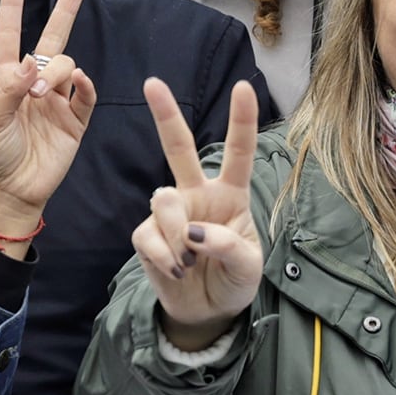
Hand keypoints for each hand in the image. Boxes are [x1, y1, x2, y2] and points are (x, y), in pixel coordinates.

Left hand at [0, 0, 96, 249]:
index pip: (10, 36)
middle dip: (64, 14)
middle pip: (52, 41)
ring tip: (43, 93)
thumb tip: (32, 62)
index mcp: (6, 80)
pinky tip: (78, 85)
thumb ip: (10, 89)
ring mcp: (56, 101)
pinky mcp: (74, 120)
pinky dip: (85, 86)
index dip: (12, 9)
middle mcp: (33, 85)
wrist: (12, 192)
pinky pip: (86, 94)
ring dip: (59, 71)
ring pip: (68, 67)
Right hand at [133, 77, 265, 350]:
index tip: (245, 88)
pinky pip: (149, 235)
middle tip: (152, 83)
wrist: (208, 311)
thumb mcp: (248, 267)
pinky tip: (178, 270)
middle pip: (180, 149)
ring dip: (176, 232)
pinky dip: (165, 256)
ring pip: (163, 199)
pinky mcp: (147, 235)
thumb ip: (229, 245)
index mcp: (232, 194)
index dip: (241, 121)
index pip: (238, 153)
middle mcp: (199, 194)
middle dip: (166, 115)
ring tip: (190, 262)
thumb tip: (194, 233)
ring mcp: (171, 213)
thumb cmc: (233, 279)